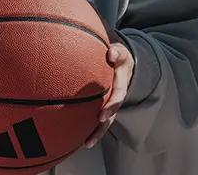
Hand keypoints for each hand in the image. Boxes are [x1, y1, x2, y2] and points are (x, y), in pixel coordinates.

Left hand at [85, 26, 134, 148]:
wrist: (120, 63)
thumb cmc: (117, 58)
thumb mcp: (120, 53)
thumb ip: (117, 53)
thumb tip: (111, 53)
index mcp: (120, 85)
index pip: (118, 96)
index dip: (111, 106)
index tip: (102, 115)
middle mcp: (115, 97)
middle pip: (112, 114)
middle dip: (104, 125)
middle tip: (93, 132)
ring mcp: (108, 104)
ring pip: (104, 122)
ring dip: (97, 133)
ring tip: (87, 144)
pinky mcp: (100, 107)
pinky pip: (95, 120)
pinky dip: (89, 130)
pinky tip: (77, 140)